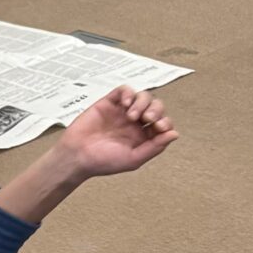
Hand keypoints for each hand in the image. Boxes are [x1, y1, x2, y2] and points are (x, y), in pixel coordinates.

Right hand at [49, 86, 175, 181]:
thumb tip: (174, 134)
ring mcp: (122, 111)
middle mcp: (135, 122)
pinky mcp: (109, 103)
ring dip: (142, 102)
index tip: (157, 127)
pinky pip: (124, 90)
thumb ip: (155, 147)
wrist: (77, 156)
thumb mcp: (133, 159)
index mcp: (143, 136)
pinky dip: (129, 93)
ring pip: (142, 96)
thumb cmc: (103, 162)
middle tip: (147, 118)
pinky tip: (126, 104)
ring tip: (132, 115)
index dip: (165, 122)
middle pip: (155, 106)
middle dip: (156, 110)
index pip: (162, 123)